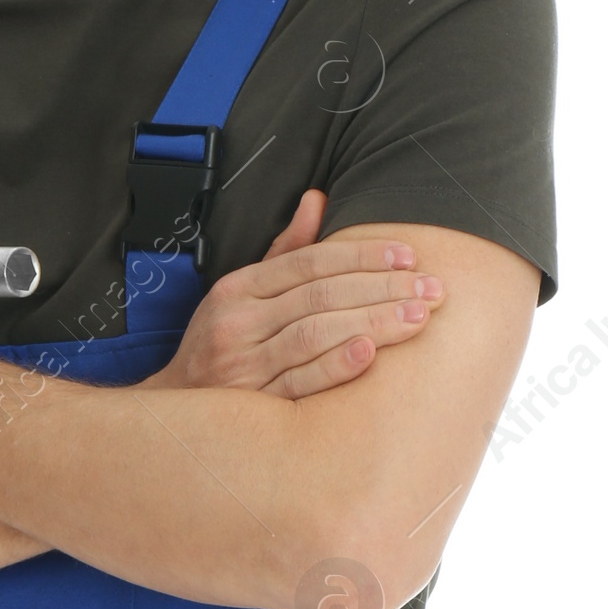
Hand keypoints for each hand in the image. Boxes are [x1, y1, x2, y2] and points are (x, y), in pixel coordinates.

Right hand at [144, 190, 443, 398]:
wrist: (176, 408)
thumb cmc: (222, 344)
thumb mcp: (242, 292)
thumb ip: (285, 251)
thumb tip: (317, 199)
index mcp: (239, 288)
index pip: (309, 262)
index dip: (361, 255)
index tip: (407, 255)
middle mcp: (239, 322)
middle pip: (320, 295)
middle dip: (382, 288)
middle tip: (431, 288)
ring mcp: (244, 364)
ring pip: (315, 334)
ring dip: (372, 323)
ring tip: (418, 317)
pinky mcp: (253, 404)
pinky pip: (300, 383)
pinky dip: (335, 366)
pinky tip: (369, 353)